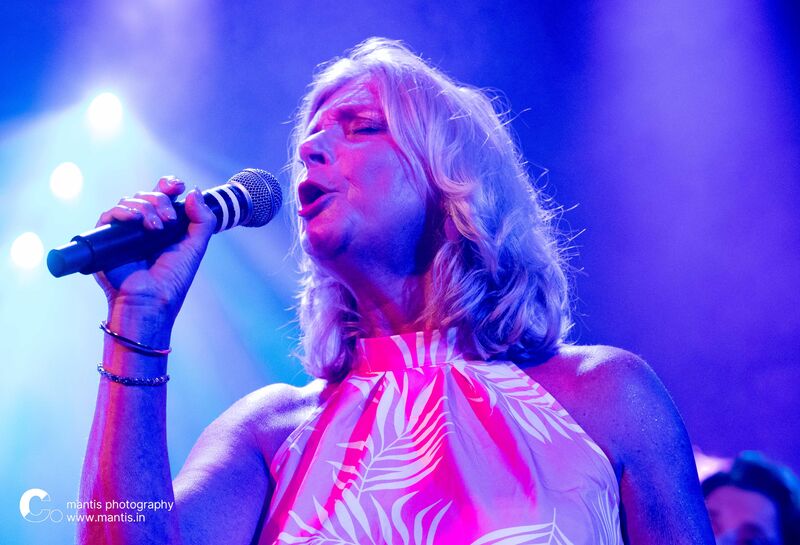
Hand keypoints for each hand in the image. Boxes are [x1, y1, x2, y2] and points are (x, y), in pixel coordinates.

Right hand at [94, 176, 215, 324]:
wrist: (150, 302)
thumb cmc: (172, 281)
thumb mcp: (195, 247)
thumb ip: (202, 220)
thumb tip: (194, 192)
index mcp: (163, 227)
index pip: (162, 196)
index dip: (168, 185)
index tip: (178, 186)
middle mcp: (142, 227)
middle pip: (147, 195)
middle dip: (160, 200)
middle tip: (168, 220)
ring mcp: (124, 232)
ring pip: (129, 202)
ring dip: (145, 207)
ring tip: (155, 227)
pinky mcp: (106, 239)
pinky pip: (108, 215)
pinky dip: (122, 212)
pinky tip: (135, 220)